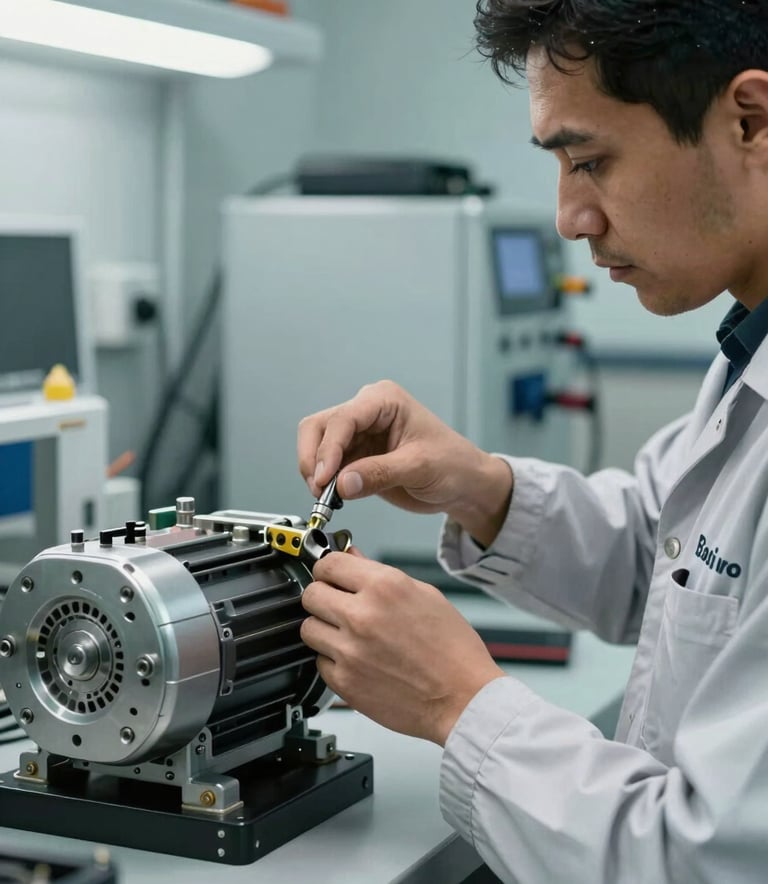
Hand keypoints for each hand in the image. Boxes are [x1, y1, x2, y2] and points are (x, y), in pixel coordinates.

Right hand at [298, 380, 512, 548]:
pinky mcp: (355, 455)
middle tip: (319, 489)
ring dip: (315, 472)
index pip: (342, 419)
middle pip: (319, 427)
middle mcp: (366, 411)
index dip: (328, 449)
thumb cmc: (453, 465)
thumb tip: (341, 483)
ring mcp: (359, 433)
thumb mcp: (419, 468)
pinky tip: (333, 498)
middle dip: (314, 458)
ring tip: (327, 498)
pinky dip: (324, 482)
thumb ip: (379, 474)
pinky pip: (327, 466)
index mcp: (384, 400)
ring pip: (317, 446)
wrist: (464, 485)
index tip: (324, 479)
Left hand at [300, 549, 504, 744]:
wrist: (463, 700)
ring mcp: (349, 651)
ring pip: (308, 628)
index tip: (331, 575)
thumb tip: (352, 558)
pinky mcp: (344, 682)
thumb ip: (381, 574)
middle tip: (338, 604)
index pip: (328, 563)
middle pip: (310, 594)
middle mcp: (361, 615)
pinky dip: (333, 660)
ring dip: (324, 629)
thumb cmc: (453, 650)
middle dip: (322, 596)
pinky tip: (358, 660)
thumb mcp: (425, 595)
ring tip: (349, 635)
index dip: (328, 568)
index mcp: (384, 587)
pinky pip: (320, 662)